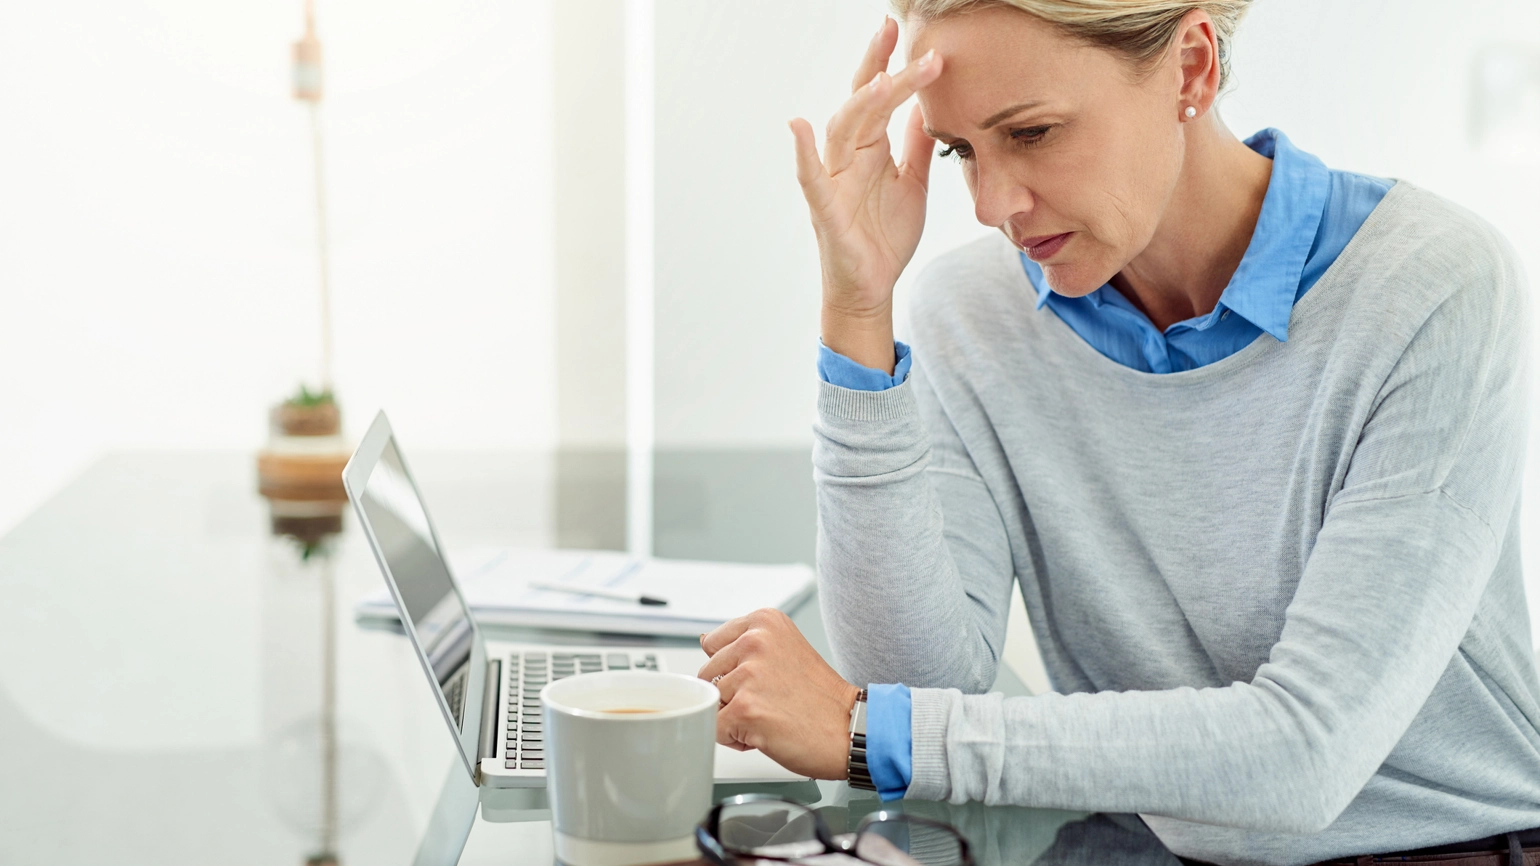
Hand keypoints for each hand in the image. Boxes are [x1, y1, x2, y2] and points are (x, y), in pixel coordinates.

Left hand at [698, 608, 860, 779]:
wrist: (849, 729)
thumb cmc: (821, 698)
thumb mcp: (784, 649)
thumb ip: (744, 644)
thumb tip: (705, 640)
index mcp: (764, 621)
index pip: (713, 645)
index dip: (733, 670)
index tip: (762, 679)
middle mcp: (755, 641)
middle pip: (708, 674)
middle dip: (731, 695)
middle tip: (770, 701)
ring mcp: (749, 674)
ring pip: (711, 702)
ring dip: (734, 717)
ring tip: (771, 715)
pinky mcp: (744, 708)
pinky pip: (715, 728)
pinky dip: (735, 738)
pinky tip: (765, 732)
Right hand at [790, 17, 943, 372]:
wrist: (872, 286)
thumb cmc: (885, 235)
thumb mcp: (913, 182)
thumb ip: (918, 145)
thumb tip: (929, 106)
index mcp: (870, 148)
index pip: (880, 97)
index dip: (891, 64)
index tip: (907, 31)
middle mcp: (848, 157)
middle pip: (860, 103)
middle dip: (875, 66)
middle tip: (892, 30)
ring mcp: (834, 181)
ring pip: (841, 132)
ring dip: (859, 103)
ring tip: (880, 78)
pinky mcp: (826, 211)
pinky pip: (811, 178)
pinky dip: (804, 153)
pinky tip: (799, 126)